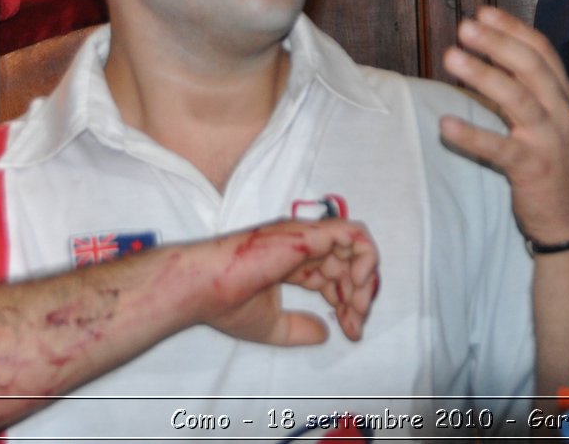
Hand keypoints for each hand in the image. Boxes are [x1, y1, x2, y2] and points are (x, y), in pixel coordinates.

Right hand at [199, 216, 377, 345]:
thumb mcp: (272, 325)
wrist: (204, 289)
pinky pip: (353, 234)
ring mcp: (307, 237)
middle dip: (359, 296)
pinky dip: (365, 257)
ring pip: (356, 247)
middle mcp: (304, 245)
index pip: (334, 277)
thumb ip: (300, 329)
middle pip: (348, 264)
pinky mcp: (309, 234)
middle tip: (357, 324)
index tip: (351, 331)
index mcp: (294, 261)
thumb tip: (327, 333)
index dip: (347, 303)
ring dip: (365, 278)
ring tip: (358, 307)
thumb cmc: (226, 303)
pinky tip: (356, 285)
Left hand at [440, 6, 568, 246]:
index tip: (483, 12)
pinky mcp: (533, 168)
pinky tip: (445, 125)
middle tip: (464, 27)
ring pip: (518, 99)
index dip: (512, 29)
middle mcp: (560, 111)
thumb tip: (488, 54)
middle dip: (497, 43)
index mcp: (562, 95)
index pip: (541, 51)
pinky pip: (500, 149)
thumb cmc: (550, 160)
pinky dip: (473, 135)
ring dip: (483, 75)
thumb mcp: (545, 118)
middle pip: (530, 67)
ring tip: (451, 57)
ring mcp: (549, 139)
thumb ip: (522, 87)